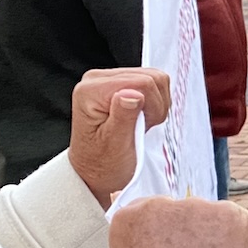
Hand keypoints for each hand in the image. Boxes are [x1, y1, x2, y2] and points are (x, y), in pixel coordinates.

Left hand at [68, 68, 170, 206]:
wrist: (95, 170)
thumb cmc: (101, 163)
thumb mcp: (114, 145)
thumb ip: (123, 117)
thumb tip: (133, 93)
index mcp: (91, 91)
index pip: (141, 83)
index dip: (152, 107)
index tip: (143, 127)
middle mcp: (97, 79)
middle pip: (150, 77)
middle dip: (155, 106)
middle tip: (141, 127)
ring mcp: (110, 79)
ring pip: (155, 78)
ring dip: (157, 104)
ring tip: (140, 124)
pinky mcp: (122, 82)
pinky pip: (153, 83)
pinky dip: (155, 103)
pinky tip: (142, 118)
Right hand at [111, 197, 247, 247]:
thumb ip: (139, 245)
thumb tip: (151, 231)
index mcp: (132, 217)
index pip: (157, 214)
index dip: (171, 241)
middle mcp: (163, 205)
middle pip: (188, 215)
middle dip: (195, 241)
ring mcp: (199, 209)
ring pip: (216, 221)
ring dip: (219, 243)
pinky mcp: (233, 218)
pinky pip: (243, 226)